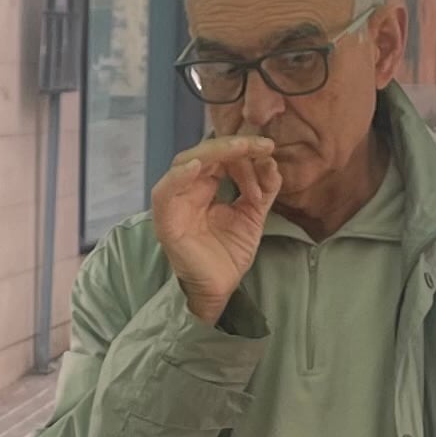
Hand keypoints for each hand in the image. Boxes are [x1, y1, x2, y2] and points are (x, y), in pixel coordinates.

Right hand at [147, 138, 281, 325]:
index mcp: (205, 187)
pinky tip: (200, 167)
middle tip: (260, 146)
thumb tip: (270, 161)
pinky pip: (165, 192)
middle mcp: (187, 191)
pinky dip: (179, 176)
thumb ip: (263, 189)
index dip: (245, 152)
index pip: (222, 158)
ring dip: (214, 153)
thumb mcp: (253, 216)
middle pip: (204, 154)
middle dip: (234, 146)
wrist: (220, 290)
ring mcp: (175, 204)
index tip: (269, 152)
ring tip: (241, 149)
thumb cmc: (229, 255)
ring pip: (185, 163)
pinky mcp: (167, 221)